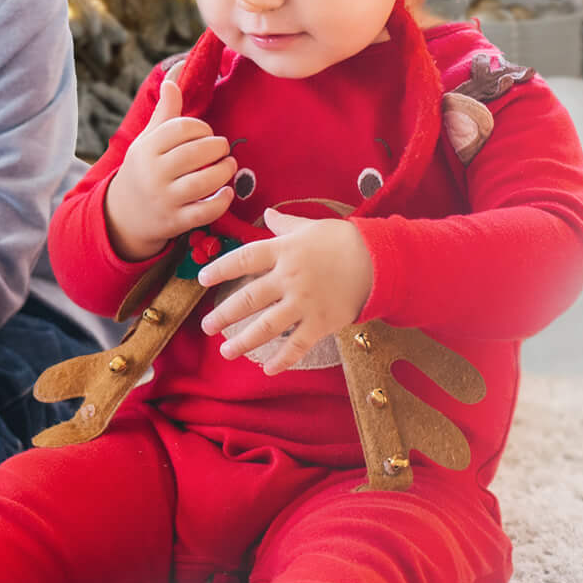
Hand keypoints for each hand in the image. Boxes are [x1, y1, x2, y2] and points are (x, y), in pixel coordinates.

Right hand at [103, 65, 235, 261]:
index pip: (182, 128)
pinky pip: (205, 211)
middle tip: (223, 149)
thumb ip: (165, 111)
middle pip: (196, 153)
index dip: (202, 128)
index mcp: (146, 148)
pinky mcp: (176, 221)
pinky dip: (222, 200)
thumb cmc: (143, 169)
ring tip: (229, 166)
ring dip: (225, 172)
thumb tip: (176, 75)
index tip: (206, 133)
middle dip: (218, 148)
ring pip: (204, 182)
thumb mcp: (147, 139)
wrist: (124, 215)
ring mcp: (164, 199)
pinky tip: (227, 192)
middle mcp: (153, 173)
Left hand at [196, 208, 374, 373]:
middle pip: (248, 298)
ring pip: (267, 326)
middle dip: (224, 314)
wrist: (380, 260)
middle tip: (207, 326)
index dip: (220, 269)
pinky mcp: (322, 322)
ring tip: (226, 352)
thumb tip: (268, 213)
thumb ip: (285, 223)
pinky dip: (283, 359)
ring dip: (244, 341)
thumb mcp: (310, 225)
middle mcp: (288, 278)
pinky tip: (268, 369)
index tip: (202, 279)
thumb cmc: (343, 240)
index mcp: (283, 251)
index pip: (242, 260)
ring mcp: (304, 303)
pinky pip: (298, 344)